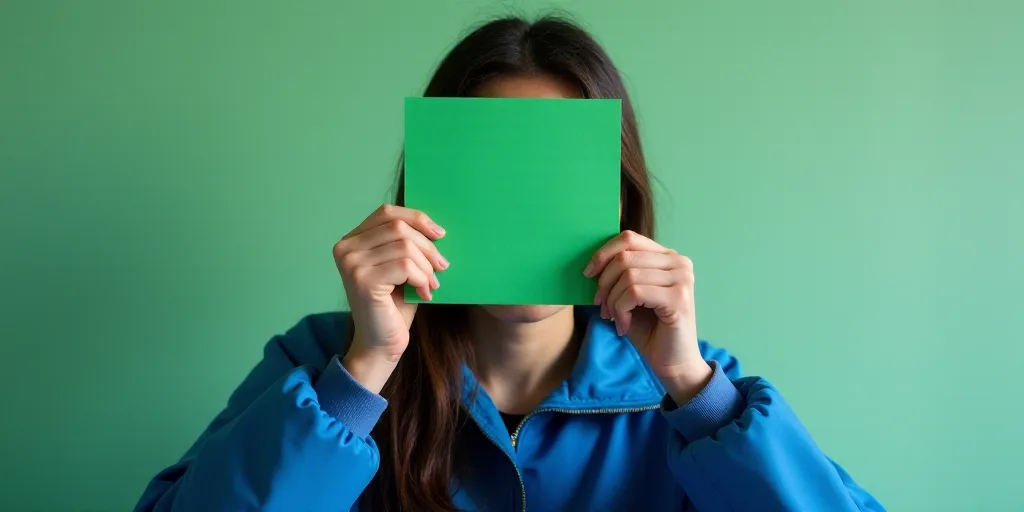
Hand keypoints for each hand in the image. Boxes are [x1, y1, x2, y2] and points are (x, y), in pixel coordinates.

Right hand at [333, 204, 447, 391]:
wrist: (381, 343)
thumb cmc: (394, 305)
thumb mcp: (400, 266)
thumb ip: (406, 242)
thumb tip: (435, 227)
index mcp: (351, 240)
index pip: (386, 212)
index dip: (416, 218)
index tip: (440, 234)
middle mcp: (345, 248)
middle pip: (398, 227)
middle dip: (427, 246)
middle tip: (442, 267)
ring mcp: (351, 264)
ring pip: (404, 246)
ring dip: (426, 266)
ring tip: (431, 284)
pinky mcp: (362, 280)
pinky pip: (404, 266)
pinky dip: (421, 278)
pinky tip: (424, 294)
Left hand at [585, 231, 712, 404]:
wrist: (672, 363)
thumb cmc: (649, 329)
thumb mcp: (629, 295)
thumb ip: (620, 273)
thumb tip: (592, 262)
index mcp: (667, 256)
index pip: (629, 238)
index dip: (603, 253)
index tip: (588, 274)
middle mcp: (679, 262)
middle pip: (624, 257)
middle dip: (604, 283)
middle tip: (601, 307)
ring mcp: (682, 278)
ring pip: (627, 275)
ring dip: (612, 301)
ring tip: (614, 318)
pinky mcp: (679, 298)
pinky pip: (634, 293)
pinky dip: (621, 310)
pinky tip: (624, 325)